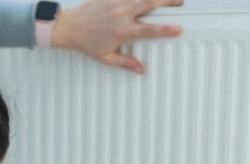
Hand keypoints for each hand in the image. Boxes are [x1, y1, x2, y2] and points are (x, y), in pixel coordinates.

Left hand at [50, 0, 185, 74]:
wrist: (68, 26)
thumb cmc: (85, 43)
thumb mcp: (105, 57)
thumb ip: (125, 62)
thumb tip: (141, 70)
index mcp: (122, 31)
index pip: (149, 30)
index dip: (166, 29)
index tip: (179, 29)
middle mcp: (122, 15)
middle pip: (150, 4)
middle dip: (167, 2)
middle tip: (181, 3)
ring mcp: (116, 3)